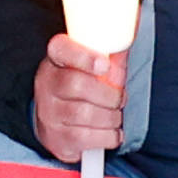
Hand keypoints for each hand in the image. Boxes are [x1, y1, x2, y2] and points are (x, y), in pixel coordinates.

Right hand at [27, 32, 130, 164]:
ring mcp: (48, 113)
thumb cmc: (81, 90)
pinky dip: (108, 136)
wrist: (57, 122)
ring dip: (111, 117)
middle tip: (120, 100)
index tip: (104, 64)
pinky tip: (113, 133)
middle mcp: (46, 84)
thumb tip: (131, 40)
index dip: (84, 56)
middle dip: (108, 94)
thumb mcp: (93, 68)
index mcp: (55, 60)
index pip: (61, 49)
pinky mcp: (57, 138)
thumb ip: (111, 55)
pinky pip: (86, 138)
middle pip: (77, 85)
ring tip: (116, 116)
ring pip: (84, 113)